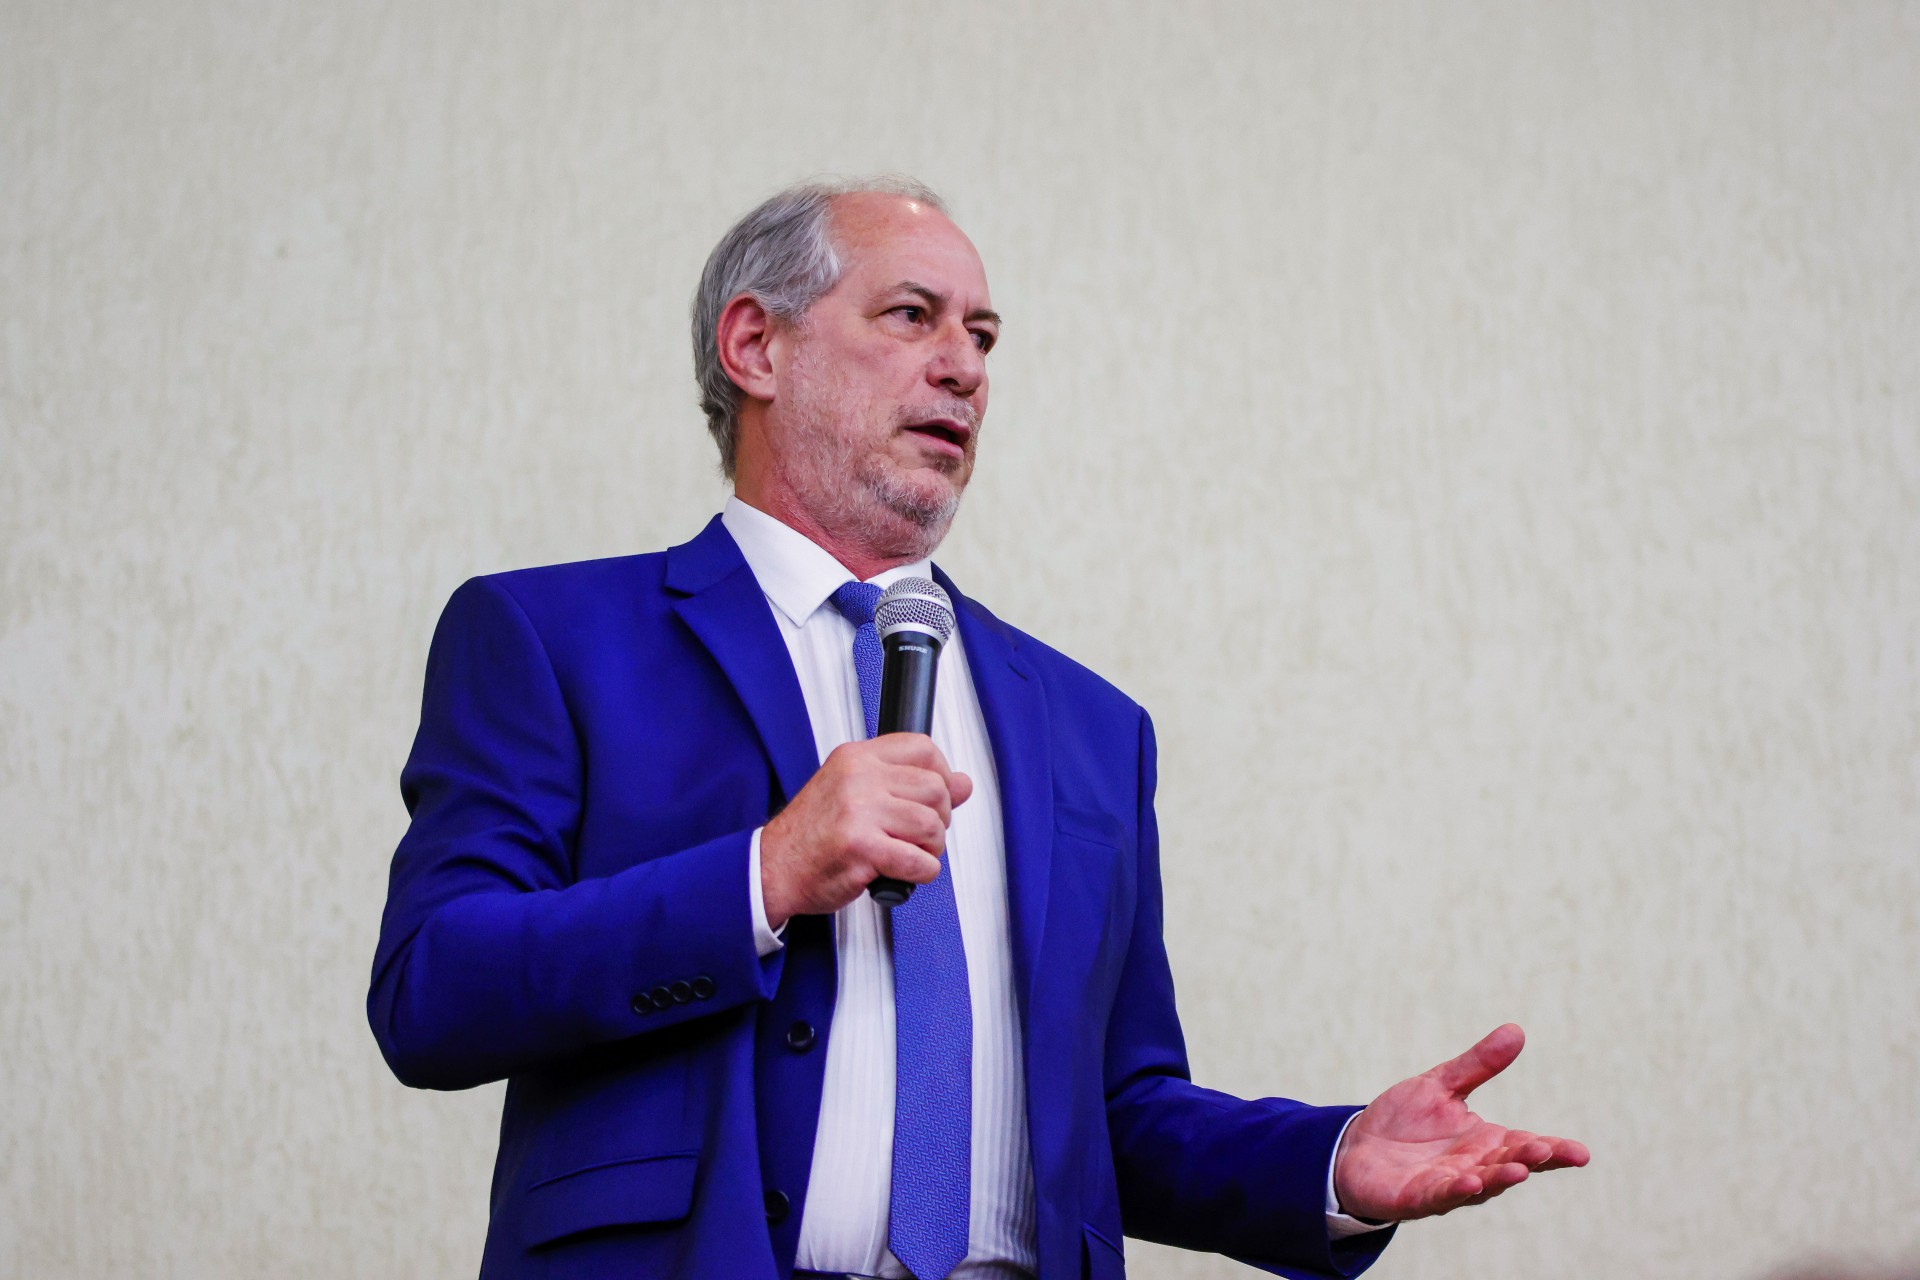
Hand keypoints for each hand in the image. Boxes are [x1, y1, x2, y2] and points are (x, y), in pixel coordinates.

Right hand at [760, 734, 972, 927]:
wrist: (773, 867)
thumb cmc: (812, 834)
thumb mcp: (857, 793)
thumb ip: (908, 785)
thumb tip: (963, 783)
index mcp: (856, 758)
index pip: (922, 748)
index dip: (942, 775)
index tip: (936, 796)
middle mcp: (858, 778)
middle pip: (935, 789)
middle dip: (939, 819)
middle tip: (919, 835)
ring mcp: (859, 811)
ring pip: (931, 825)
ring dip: (930, 848)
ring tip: (909, 854)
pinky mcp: (861, 847)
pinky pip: (919, 861)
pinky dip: (921, 872)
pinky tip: (902, 872)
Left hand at [1332, 1024, 1589, 1221]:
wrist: (1357, 1148)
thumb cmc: (1405, 1121)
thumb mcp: (1441, 1085)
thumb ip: (1478, 1064)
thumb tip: (1516, 1030)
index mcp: (1486, 1142)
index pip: (1526, 1146)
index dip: (1554, 1151)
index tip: (1581, 1153)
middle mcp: (1474, 1167)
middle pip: (1509, 1164)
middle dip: (1528, 1159)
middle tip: (1547, 1150)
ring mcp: (1447, 1185)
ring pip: (1480, 1185)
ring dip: (1499, 1179)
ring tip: (1518, 1170)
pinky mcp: (1417, 1197)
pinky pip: (1439, 1196)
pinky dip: (1455, 1191)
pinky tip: (1469, 1182)